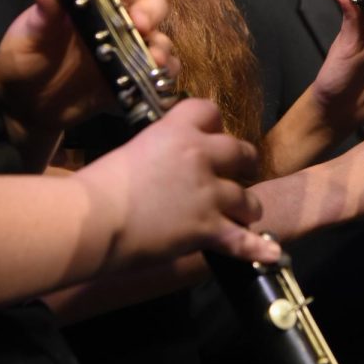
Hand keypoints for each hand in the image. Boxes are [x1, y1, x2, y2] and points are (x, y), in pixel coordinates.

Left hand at [0, 0, 176, 152]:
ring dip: (161, 43)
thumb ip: (40, 12)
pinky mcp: (133, 75)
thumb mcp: (27, 36)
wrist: (25, 107)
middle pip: (148, 1)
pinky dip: (166, 73)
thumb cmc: (23, 61)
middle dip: (149, 9)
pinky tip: (157, 78)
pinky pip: (160, 71)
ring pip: (159, 35)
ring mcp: (126, 47)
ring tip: (154, 58)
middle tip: (139, 24)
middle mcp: (113, 17)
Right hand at [79, 98, 280, 266]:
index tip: (212, 136)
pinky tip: (270, 252)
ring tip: (242, 216)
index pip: (210, 111)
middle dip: (243, 164)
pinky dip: (257, 248)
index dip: (214, 125)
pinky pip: (243, 240)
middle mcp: (199, 156)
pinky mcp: (208, 228)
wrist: (93, 219)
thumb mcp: (132, 152)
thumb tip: (165, 165)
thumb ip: (159, 153)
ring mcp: (208, 193)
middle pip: (241, 151)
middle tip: (239, 173)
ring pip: (248, 199)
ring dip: (246, 208)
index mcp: (177, 131)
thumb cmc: (98, 187)